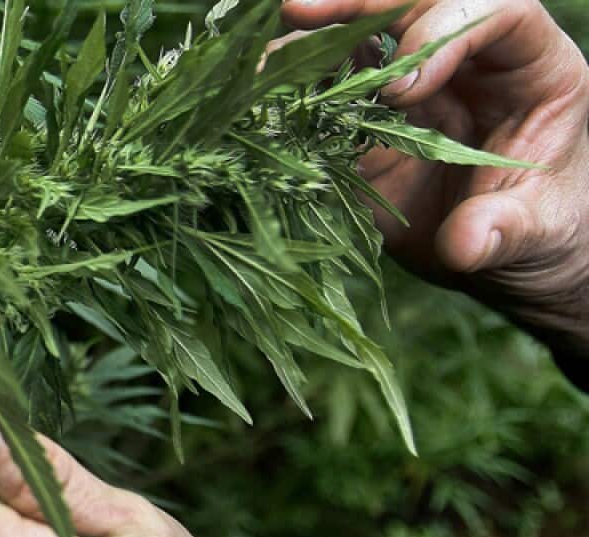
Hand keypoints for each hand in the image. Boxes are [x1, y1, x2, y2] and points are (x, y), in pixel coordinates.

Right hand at [284, 0, 588, 357]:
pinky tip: (252, 104)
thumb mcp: (536, 232)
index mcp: (527, 67)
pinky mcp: (363, 118)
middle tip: (301, 9)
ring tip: (261, 61)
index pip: (494, 11)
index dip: (443, 31)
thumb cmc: (540, 230)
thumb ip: (507, 228)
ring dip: (307, 40)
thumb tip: (467, 242)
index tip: (402, 87)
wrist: (503, 254)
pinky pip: (323, 92)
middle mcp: (463, 59)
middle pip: (412, 2)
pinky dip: (287, 95)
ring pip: (356, 38)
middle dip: (358, 4)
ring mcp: (407, 85)